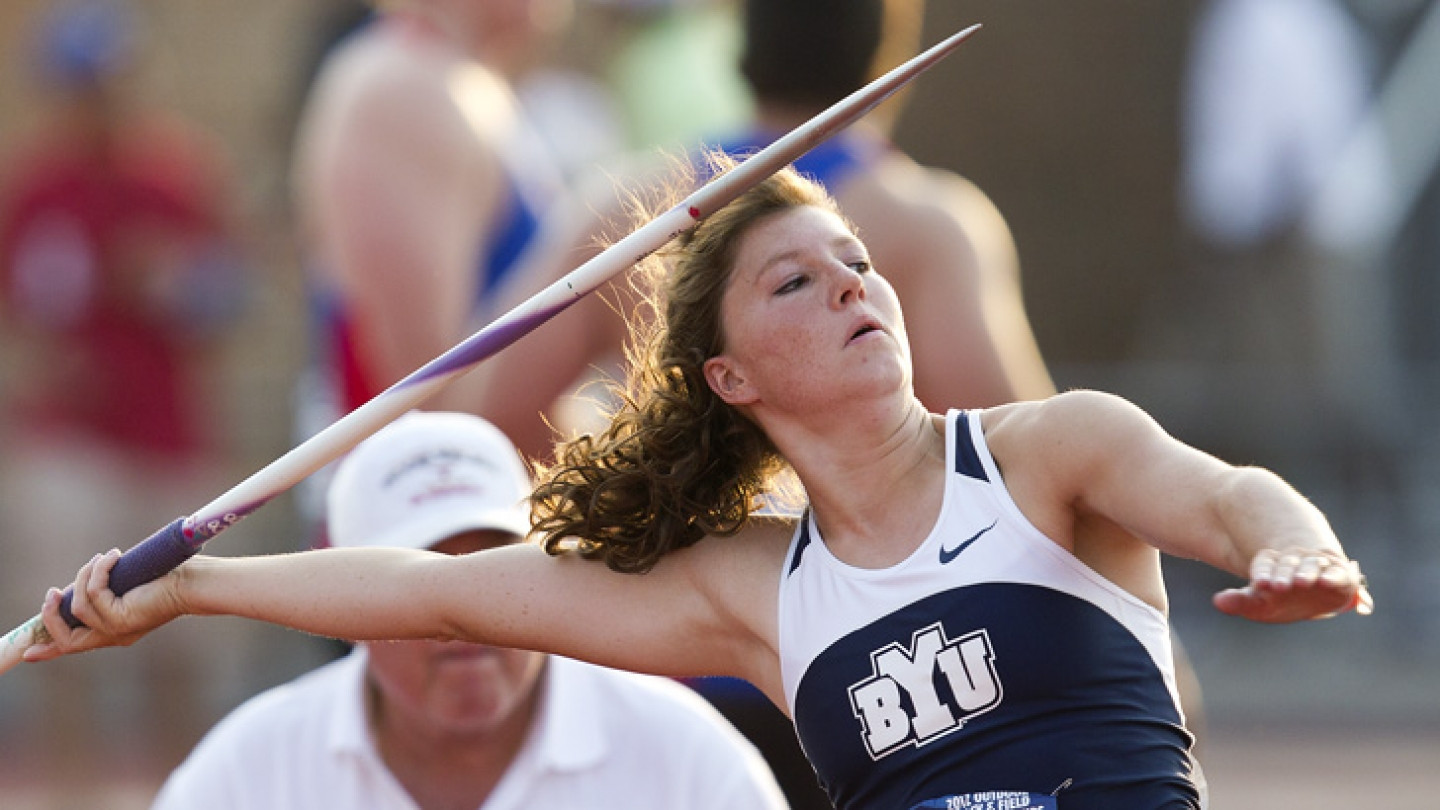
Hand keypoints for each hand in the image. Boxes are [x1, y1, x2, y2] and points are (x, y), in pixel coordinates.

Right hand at [22, 549, 185, 661]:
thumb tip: (82, 580)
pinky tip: (113, 556)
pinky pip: (94, 594)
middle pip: (66, 640)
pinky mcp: (122, 619)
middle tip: (52, 592)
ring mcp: (118, 630)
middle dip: (50, 616)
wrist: (195, 582)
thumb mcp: (129, 585)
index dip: (49, 650)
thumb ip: (105, 589)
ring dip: (83, 578)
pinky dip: (99, 571)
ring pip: (77, 609)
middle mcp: (114, 636)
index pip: (76, 646)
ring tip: (102, 557)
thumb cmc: (168, 577)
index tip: (29, 652)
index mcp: (115, 630)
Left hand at [1213, 547, 1372, 622]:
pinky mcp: (1338, 575)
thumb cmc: (1280, 600)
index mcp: (1271, 564)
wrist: (1312, 598)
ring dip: (1306, 573)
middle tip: (1277, 586)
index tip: (1258, 584)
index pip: (1264, 563)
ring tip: (1301, 582)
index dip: (1261, 572)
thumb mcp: (1258, 604)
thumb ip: (1239, 601)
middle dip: (1282, 574)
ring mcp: (1316, 566)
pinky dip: (1332, 576)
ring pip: (1310, 565)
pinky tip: (1327, 581)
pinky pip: (1336, 573)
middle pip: (1287, 564)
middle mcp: (1294, 561)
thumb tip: (1218, 601)